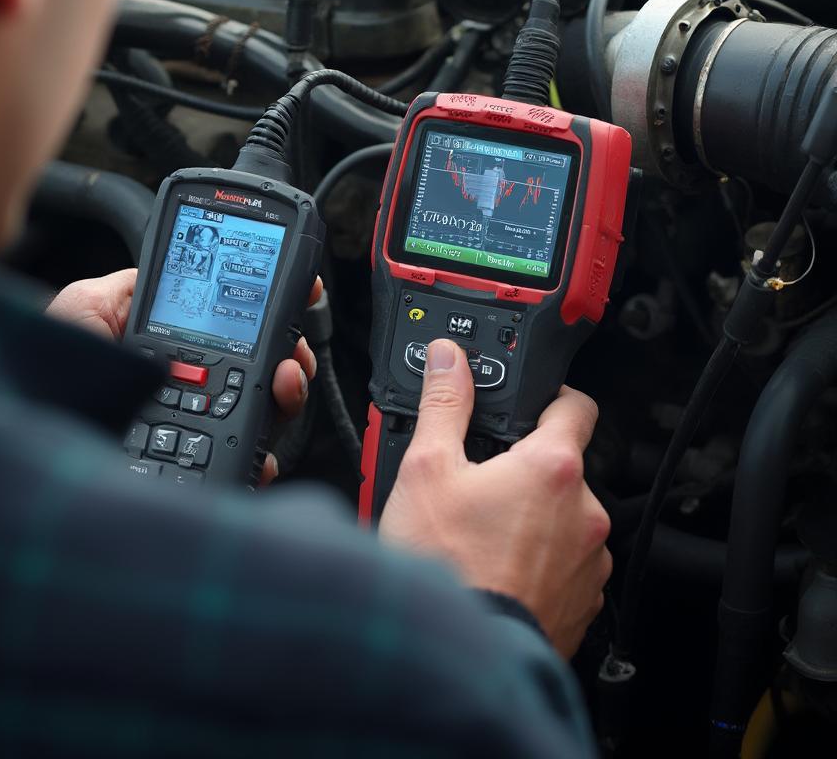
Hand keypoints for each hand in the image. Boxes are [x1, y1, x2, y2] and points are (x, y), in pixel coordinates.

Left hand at [47, 271, 322, 484]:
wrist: (31, 432)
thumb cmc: (49, 374)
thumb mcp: (86, 305)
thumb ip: (135, 285)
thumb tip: (175, 265)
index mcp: (169, 352)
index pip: (235, 329)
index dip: (274, 310)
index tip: (303, 293)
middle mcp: (188, 392)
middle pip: (263, 371)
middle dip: (293, 353)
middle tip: (293, 349)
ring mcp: (196, 434)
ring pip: (265, 415)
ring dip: (288, 393)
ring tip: (283, 381)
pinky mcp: (196, 473)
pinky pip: (244, 465)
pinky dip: (265, 456)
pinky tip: (261, 448)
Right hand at [379, 339, 610, 657]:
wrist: (460, 655)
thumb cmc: (446, 565)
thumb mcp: (427, 467)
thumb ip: (444, 404)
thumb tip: (450, 358)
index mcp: (552, 467)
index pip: (576, 406)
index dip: (550, 398)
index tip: (529, 405)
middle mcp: (585, 511)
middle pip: (561, 467)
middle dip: (524, 469)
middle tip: (478, 483)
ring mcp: (588, 560)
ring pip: (563, 517)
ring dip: (533, 517)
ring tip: (481, 531)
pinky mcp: (583, 601)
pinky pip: (565, 563)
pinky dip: (538, 559)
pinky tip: (496, 565)